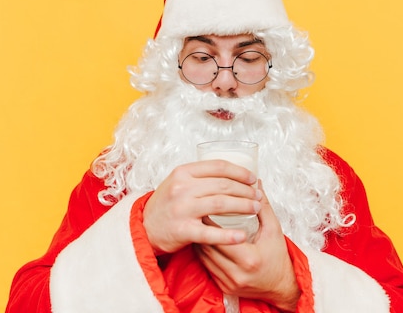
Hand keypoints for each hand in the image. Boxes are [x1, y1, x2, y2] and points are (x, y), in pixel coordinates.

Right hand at [143, 160, 261, 253]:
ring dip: (243, 206)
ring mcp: (182, 209)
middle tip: (258, 195)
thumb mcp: (178, 182)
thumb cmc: (166, 204)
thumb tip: (234, 172)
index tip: (252, 178)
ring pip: (221, 204)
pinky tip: (242, 236)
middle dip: (246, 190)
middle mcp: (182, 188)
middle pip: (223, 185)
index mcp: (183, 172)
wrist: (144, 227)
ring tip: (255, 209)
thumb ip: (200, 176)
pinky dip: (228, 235)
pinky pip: (210, 233)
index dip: (240, 172)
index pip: (218, 167)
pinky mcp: (182, 230)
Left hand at [196, 181, 300, 311]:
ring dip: (200, 239)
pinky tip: (202, 239)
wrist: (281, 286)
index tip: (206, 206)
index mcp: (249, 258)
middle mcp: (236, 273)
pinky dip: (203, 252)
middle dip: (202, 228)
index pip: (222, 237)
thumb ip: (264, 207)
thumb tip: (256, 185)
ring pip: (204, 257)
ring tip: (197, 223)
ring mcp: (228, 282)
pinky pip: (206, 267)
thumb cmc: (278, 257)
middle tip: (198, 212)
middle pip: (209, 246)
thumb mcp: (274, 230)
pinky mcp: (223, 287)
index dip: (211, 222)